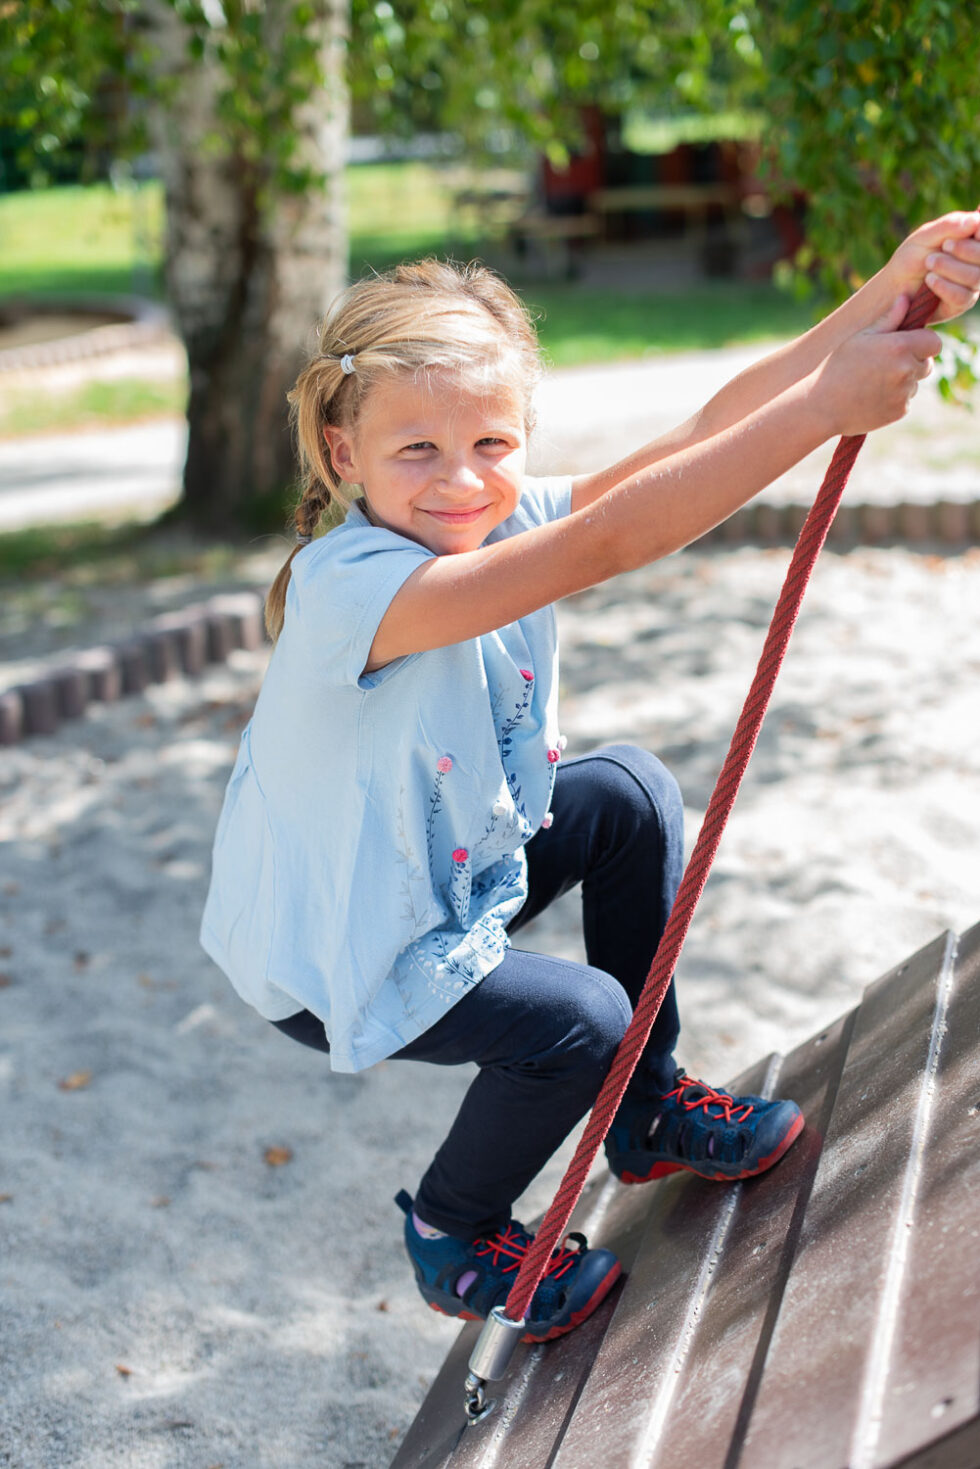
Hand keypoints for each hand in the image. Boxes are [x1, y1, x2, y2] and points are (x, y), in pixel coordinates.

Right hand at [815, 296, 941, 436]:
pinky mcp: (900, 411)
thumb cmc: (837, 367)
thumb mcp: (860, 337)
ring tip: (874, 381)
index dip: (924, 342)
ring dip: (903, 381)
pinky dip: (895, 399)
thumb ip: (888, 319)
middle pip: (928, 363)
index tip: (909, 344)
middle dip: (915, 362)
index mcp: (899, 346)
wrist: (822, 406)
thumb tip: (905, 298)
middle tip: (888, 364)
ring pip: (916, 383)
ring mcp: (904, 393)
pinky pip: (906, 401)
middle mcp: (906, 369)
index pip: (934, 342)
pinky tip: (872, 395)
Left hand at [884, 210, 979, 323]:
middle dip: (965, 250)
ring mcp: (973, 283)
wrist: (895, 285)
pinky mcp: (962, 302)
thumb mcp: (926, 235)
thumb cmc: (912, 256)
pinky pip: (963, 297)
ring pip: (976, 277)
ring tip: (929, 262)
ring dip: (950, 268)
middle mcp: (978, 261)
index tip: (972, 232)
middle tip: (943, 246)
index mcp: (973, 240)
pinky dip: (945, 287)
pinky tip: (929, 280)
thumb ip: (950, 225)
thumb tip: (976, 221)